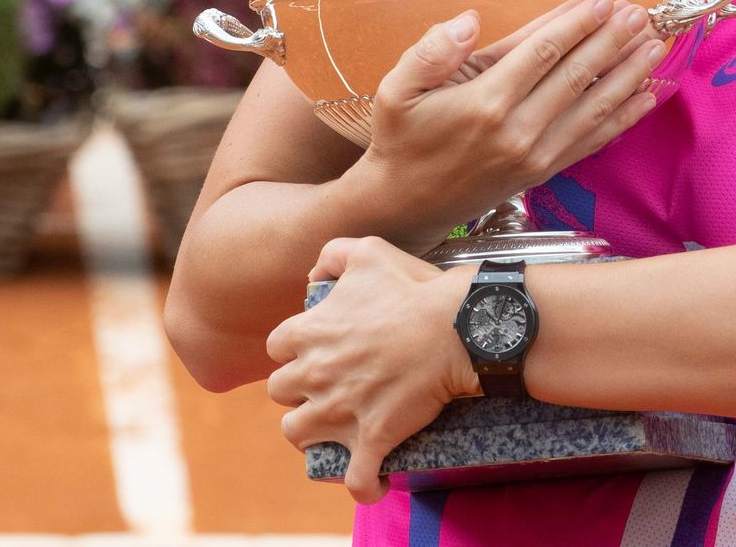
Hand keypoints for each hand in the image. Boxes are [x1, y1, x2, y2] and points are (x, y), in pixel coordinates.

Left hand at [265, 236, 476, 502]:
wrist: (458, 327)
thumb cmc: (415, 288)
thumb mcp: (368, 251)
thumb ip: (331, 254)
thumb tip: (313, 275)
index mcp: (308, 332)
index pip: (277, 348)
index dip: (295, 350)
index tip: (316, 349)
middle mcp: (314, 374)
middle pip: (280, 392)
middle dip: (298, 390)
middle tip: (327, 384)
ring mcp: (340, 410)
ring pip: (298, 435)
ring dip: (313, 434)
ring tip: (335, 428)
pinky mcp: (372, 438)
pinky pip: (356, 479)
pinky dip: (363, 484)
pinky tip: (372, 482)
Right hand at [349, 0, 666, 249]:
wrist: (405, 205)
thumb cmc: (401, 141)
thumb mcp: (397, 89)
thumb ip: (431, 51)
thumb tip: (468, 20)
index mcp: (484, 103)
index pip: (541, 53)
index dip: (575, 24)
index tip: (601, 0)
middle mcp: (517, 131)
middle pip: (576, 76)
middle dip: (612, 41)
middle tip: (640, 14)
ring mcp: (535, 155)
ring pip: (593, 107)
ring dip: (627, 74)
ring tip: (654, 45)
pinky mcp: (543, 172)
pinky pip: (592, 140)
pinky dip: (623, 117)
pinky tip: (646, 96)